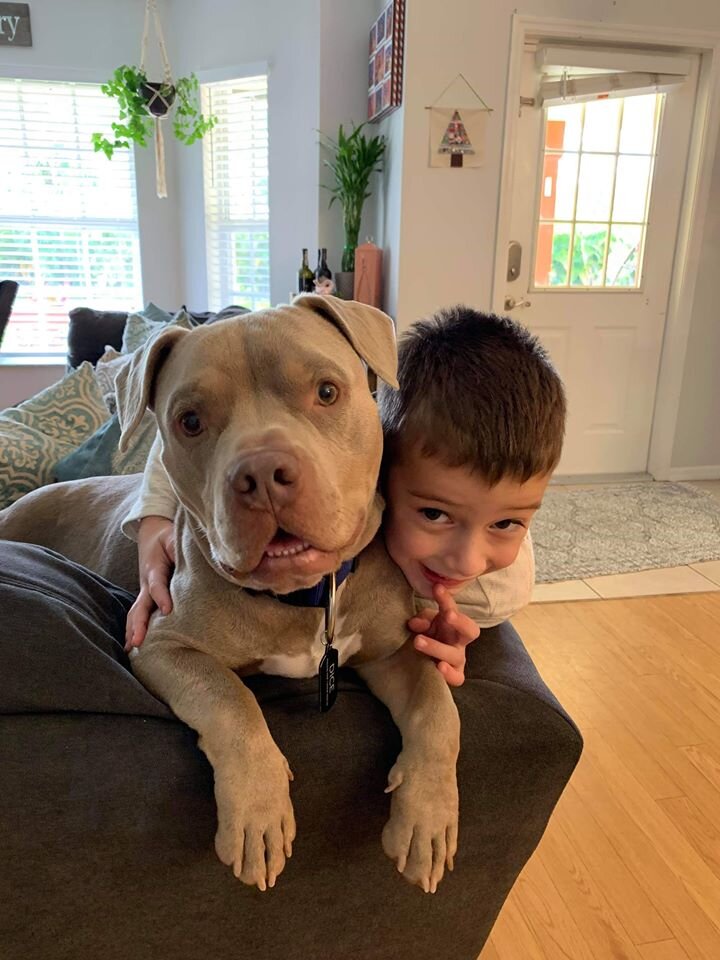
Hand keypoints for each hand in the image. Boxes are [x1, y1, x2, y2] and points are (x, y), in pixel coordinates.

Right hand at [124, 515, 175, 650]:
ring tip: (131, 649)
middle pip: (140, 605)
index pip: (157, 585)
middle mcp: (146, 582)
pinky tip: (133, 646)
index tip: (167, 610)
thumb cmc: (167, 537)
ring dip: (133, 630)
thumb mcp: (174, 537)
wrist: (151, 533)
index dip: (161, 597)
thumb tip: (197, 558)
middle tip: (138, 642)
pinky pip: (139, 614)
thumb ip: (180, 547)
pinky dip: (134, 629)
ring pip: (136, 612)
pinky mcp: (147, 596)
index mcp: (154, 568)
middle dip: (139, 624)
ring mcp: (144, 591)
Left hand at [407, 584, 479, 686]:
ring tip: (418, 641)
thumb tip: (414, 624)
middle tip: (447, 614)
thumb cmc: (427, 634)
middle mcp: (460, 640)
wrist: (422, 659)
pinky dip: (449, 674)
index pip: (452, 607)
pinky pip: (457, 678)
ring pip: (455, 654)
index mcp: (454, 623)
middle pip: (471, 630)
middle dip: (460, 621)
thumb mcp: (423, 622)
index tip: (437, 588)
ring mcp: (458, 659)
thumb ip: (421, 620)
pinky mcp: (455, 675)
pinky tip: (439, 668)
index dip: (446, 598)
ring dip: (437, 647)